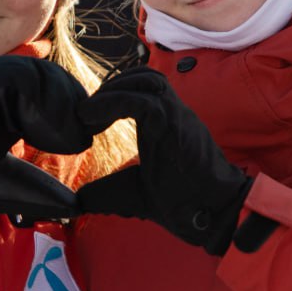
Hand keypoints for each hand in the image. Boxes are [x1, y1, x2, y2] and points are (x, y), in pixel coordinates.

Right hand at [0, 56, 93, 270]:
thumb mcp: (5, 185)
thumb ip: (38, 189)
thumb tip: (75, 207)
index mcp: (6, 107)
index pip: (52, 91)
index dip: (73, 112)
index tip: (80, 142)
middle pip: (50, 78)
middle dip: (72, 106)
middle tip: (77, 139)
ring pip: (37, 72)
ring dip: (58, 103)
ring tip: (64, 136)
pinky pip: (12, 76)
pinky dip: (35, 98)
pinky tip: (40, 129)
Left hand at [76, 68, 250, 255]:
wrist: (212, 213)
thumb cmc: (182, 203)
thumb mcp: (133, 192)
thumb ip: (107, 191)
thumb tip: (78, 199)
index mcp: (168, 124)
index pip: (144, 90)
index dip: (114, 96)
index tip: (90, 120)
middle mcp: (174, 114)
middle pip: (145, 77)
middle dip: (111, 87)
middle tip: (87, 113)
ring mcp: (177, 115)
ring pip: (146, 80)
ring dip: (112, 90)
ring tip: (88, 113)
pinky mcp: (173, 123)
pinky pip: (140, 101)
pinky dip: (110, 103)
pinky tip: (91, 119)